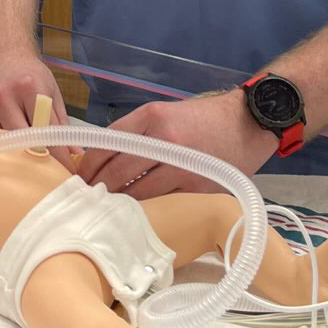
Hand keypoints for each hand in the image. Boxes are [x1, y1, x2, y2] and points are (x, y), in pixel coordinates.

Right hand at [0, 49, 70, 162]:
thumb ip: (62, 124)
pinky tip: (4, 146)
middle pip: (21, 141)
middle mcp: (1, 95)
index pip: (45, 131)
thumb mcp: (51, 92)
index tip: (66, 172)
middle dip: (37, 159)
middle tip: (47, 173)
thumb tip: (77, 156)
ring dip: (14, 154)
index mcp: (28, 87)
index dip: (57, 155)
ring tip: (25, 160)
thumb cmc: (28, 74)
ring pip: (1, 145)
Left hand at [75, 90, 276, 198]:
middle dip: (97, 185)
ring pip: (137, 190)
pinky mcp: (196, 187)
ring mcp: (181, 166)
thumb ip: (139, 132)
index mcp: (152, 117)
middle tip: (86, 197)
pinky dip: (147, 208)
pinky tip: (135, 214)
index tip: (78, 174)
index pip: (108, 141)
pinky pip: (163, 202)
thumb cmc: (205, 117)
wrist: (249, 122)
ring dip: (118, 201)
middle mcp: (163, 139)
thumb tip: (106, 155)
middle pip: (117, 168)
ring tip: (105, 209)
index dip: (89, 161)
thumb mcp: (167, 113)